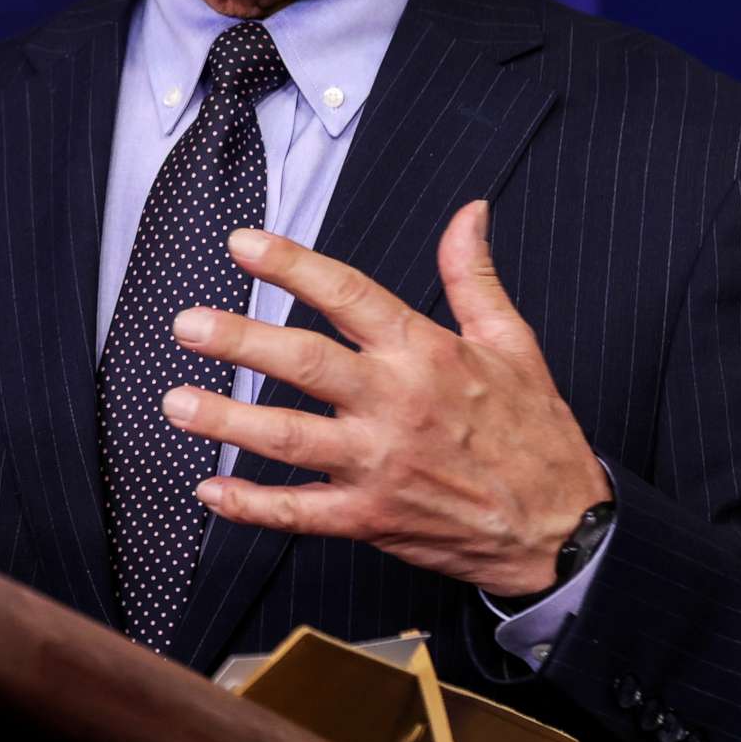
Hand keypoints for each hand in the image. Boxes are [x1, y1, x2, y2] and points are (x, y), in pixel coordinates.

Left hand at [164, 200, 609, 595]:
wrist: (564, 528)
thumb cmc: (534, 432)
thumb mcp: (512, 342)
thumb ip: (472, 276)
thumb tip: (469, 213)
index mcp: (425, 353)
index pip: (347, 295)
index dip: (291, 265)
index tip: (242, 244)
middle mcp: (397, 404)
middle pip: (305, 363)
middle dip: (241, 341)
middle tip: (189, 324)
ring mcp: (381, 464)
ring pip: (290, 439)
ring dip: (228, 422)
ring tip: (176, 403)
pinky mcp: (372, 517)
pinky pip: (301, 512)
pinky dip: (252, 506)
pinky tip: (210, 491)